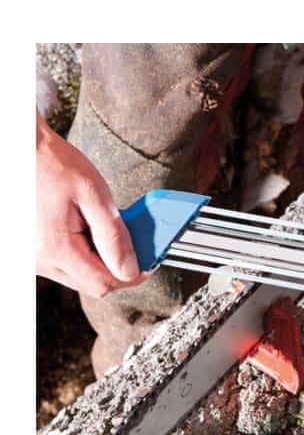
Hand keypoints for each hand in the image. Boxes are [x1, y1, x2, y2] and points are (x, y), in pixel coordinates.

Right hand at [36, 111, 146, 296]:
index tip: (148, 262)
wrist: (23, 150)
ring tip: (108, 232)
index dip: (132, 275)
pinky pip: (66, 265)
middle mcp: (39, 259)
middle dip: (118, 269)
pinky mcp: (33, 251)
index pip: (103, 283)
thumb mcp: (95, 195)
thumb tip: (130, 268)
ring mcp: (33, 257)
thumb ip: (114, 236)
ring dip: (101, 262)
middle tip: (135, 246)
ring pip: (79, 277)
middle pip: (92, 284)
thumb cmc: (53, 164)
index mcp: (55, 247)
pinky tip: (90, 232)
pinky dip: (85, 254)